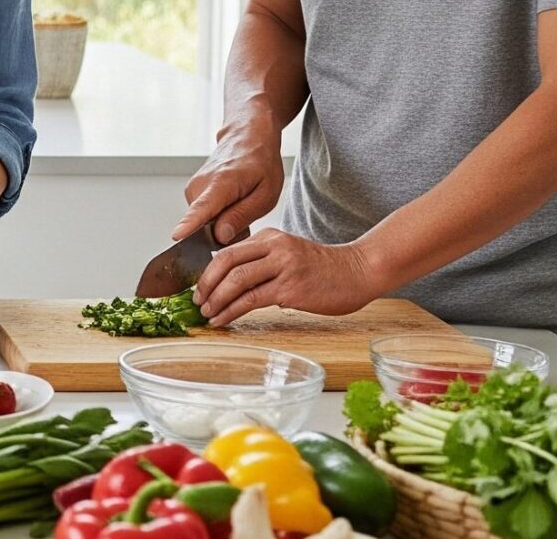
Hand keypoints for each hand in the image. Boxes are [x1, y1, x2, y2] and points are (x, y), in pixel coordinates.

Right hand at [174, 116, 284, 245]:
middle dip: (225, 231)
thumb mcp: (266, 194)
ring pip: (204, 221)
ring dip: (223, 221)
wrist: (247, 136)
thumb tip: (220, 236)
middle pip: (204, 225)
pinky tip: (231, 200)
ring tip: (240, 201)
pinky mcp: (191, 190)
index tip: (177, 236)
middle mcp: (200, 184)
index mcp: (222, 183)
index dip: (190, 225)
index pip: (201, 208)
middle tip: (247, 212)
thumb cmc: (260, 162)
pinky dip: (218, 214)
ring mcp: (193, 187)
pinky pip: (203, 214)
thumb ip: (241, 216)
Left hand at [193, 229, 383, 324]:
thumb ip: (263, 261)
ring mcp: (283, 267)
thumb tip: (229, 280)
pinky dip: (232, 311)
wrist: (359, 271)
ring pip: (237, 281)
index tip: (198, 287)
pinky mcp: (291, 289)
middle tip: (197, 301)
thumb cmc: (324, 269)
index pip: (228, 250)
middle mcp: (275, 248)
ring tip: (207, 314)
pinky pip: (252, 300)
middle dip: (206, 284)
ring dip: (216, 299)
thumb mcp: (289, 254)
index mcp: (271, 237)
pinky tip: (224, 320)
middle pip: (226, 262)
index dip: (208, 270)